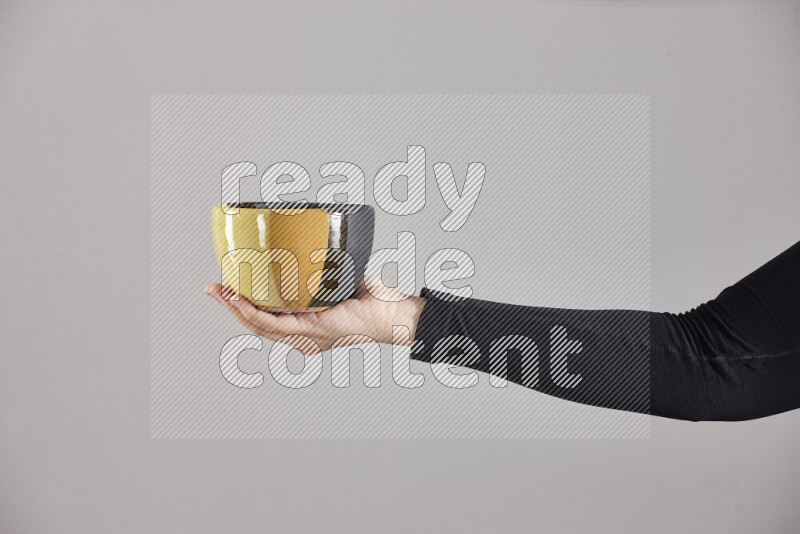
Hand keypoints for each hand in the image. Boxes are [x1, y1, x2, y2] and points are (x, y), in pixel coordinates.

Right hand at [204, 278, 426, 353]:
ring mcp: (304, 337)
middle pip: (255, 324)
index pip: (267, 319)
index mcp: (305, 326)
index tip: (228, 286)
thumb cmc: (372, 298)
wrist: (391, 312)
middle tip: (212, 287)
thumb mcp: (338, 277)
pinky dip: (252, 311)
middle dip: (230, 305)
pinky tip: (238, 300)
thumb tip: (309, 238)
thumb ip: (321, 264)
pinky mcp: (310, 331)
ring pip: (258, 325)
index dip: (243, 305)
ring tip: (217, 291)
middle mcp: (302, 336)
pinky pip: (272, 324)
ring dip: (234, 308)